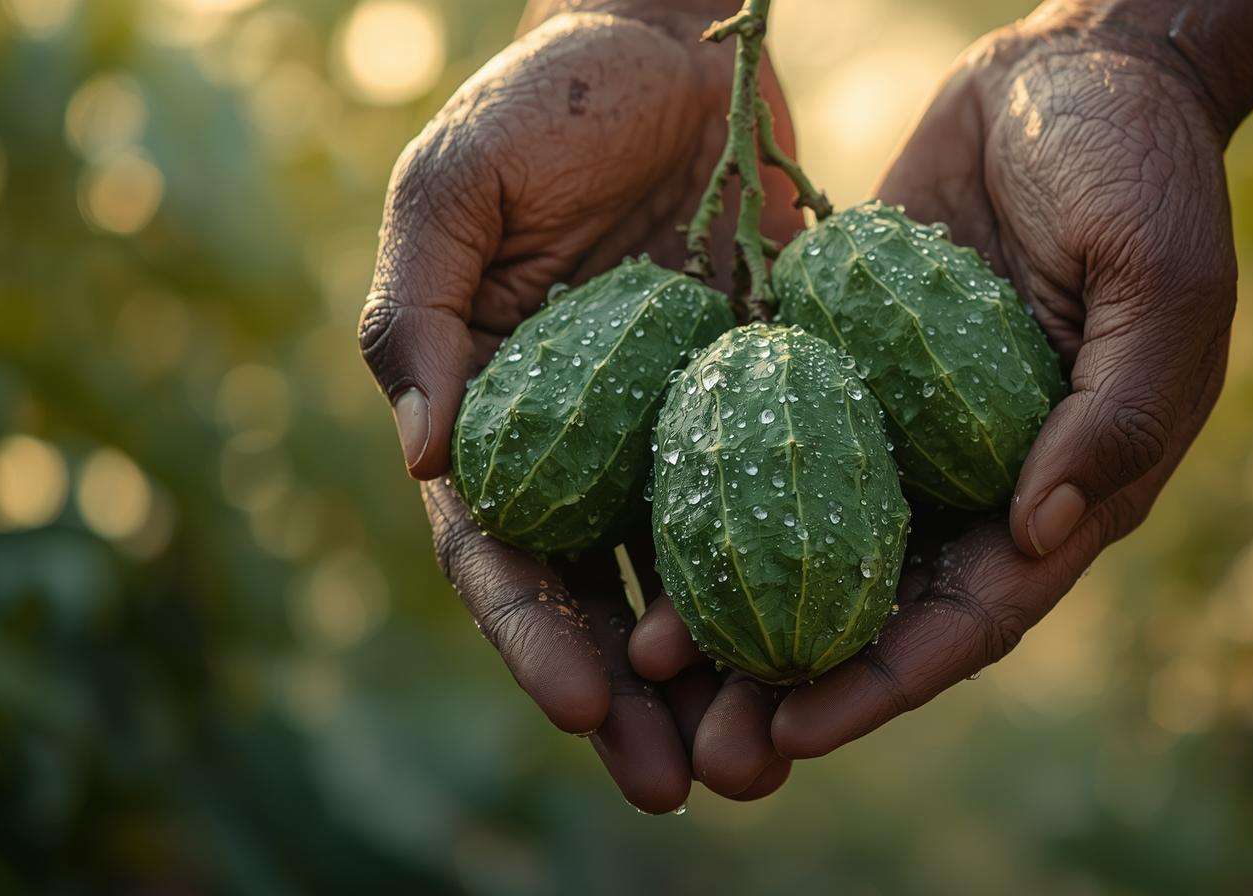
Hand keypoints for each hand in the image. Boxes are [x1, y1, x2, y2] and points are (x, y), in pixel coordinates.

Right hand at [357, 2, 801, 811]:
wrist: (679, 45)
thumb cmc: (548, 98)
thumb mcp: (457, 184)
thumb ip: (419, 313)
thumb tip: (424, 466)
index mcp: (493, 412)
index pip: (502, 554)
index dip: (533, 635)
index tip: (583, 707)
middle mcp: (582, 445)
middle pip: (597, 599)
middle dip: (629, 701)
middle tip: (675, 786)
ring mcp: (673, 432)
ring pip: (690, 578)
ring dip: (717, 677)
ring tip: (757, 760)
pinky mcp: (761, 404)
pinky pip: (780, 504)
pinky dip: (796, 582)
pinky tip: (833, 649)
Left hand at [629, 10, 1236, 768]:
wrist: (1075, 69)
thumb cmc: (1140, 169)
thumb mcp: (1157, 279)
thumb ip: (1115, 409)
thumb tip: (1038, 534)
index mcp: (1068, 484)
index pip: (974, 612)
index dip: (889, 679)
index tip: (801, 727)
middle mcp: (980, 475)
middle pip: (879, 604)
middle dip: (797, 678)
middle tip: (705, 744)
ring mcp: (909, 421)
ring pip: (815, 539)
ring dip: (739, 607)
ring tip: (649, 664)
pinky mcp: (852, 360)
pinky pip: (782, 437)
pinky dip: (720, 490)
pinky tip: (644, 528)